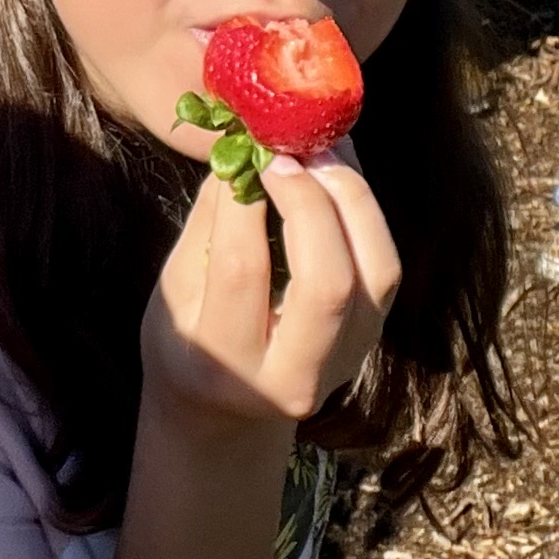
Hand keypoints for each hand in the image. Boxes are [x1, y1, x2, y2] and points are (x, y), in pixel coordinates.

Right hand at [142, 150, 399, 435]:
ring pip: (376, 271)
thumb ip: (209, 223)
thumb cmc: (185, 339)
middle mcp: (296, 379)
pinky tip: (337, 171)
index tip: (240, 155)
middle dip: (309, 201)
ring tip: (317, 150)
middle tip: (283, 152)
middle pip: (328, 282)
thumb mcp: (174, 289)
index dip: (244, 203)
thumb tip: (246, 149)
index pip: (243, 272)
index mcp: (226, 369)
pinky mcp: (373, 336)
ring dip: (352, 198)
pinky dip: (365, 209)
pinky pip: (384, 264)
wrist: (229, 409)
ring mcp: (346, 361)